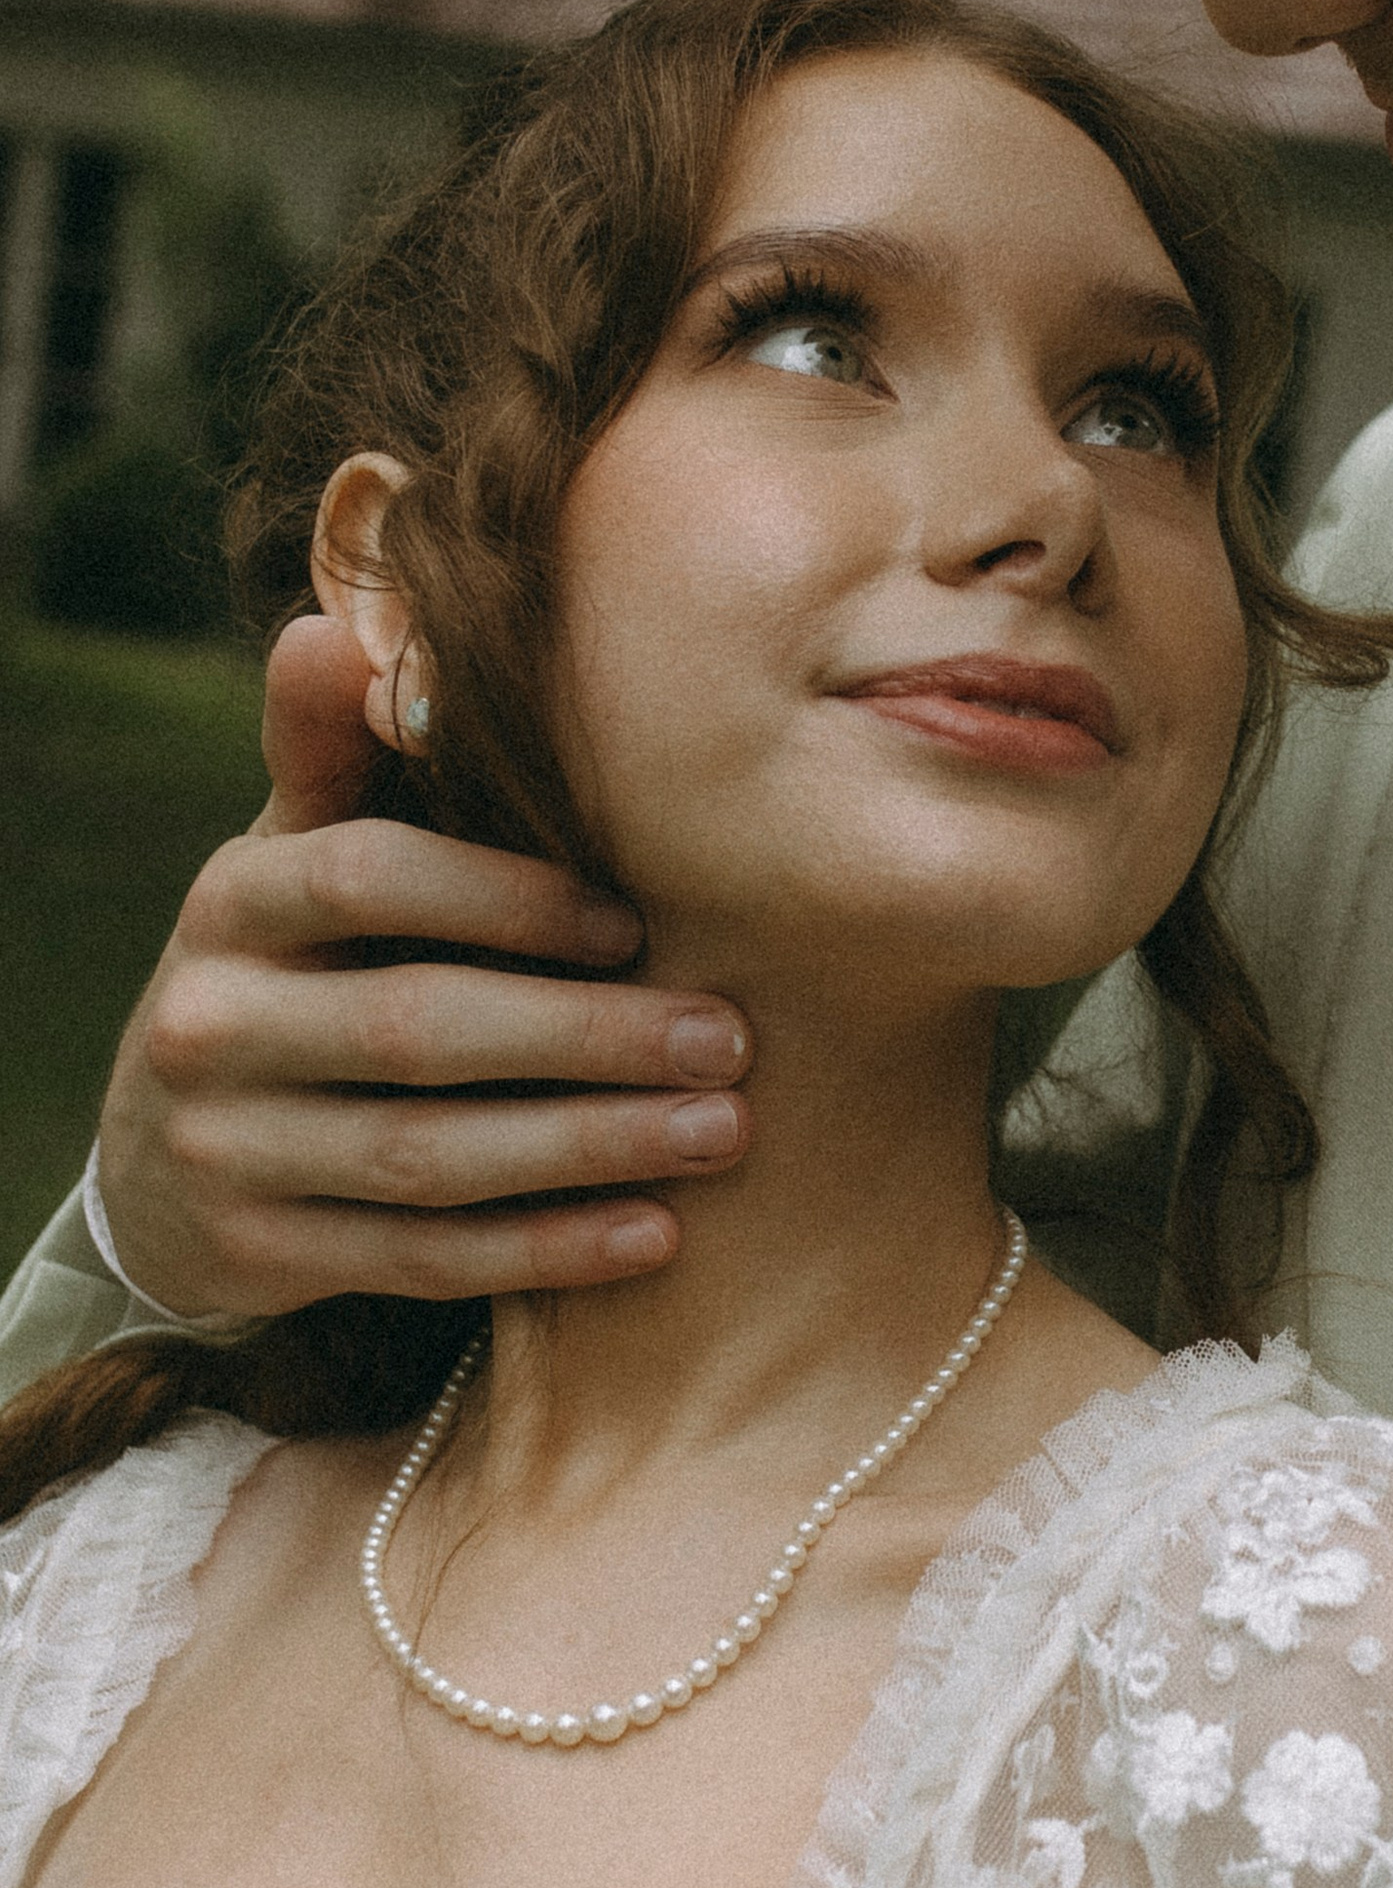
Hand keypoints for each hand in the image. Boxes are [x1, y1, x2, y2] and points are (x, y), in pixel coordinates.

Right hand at [94, 616, 752, 1316]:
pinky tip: (655, 1233)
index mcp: (235, 900)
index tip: (635, 921)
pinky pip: (421, 1259)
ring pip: (429, 1158)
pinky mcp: (259, 1255)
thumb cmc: (298, 964)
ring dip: (590, 1147)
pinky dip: (545, 1250)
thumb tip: (334, 627)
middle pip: (416, 1028)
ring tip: (721, 1132)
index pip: (368, 879)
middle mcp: (209, 1023)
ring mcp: (225, 1150)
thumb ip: (338, 755)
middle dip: (588, 1037)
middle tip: (728, 1040)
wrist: (169, 1152)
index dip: (507, 898)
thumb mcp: (299, 853)